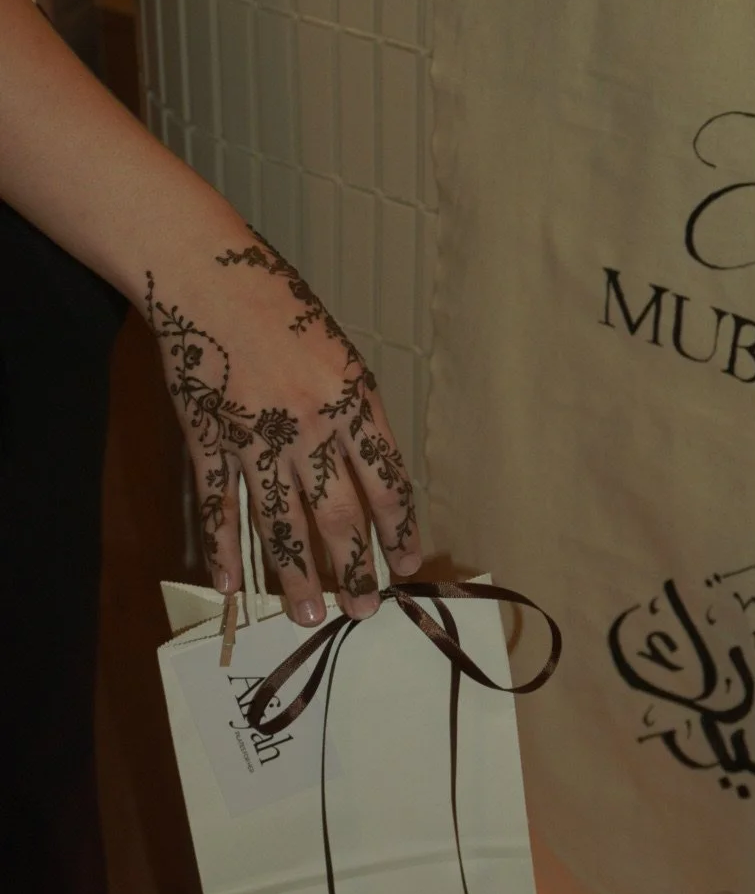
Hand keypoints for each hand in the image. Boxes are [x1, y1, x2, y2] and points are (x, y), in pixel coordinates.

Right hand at [145, 224, 419, 623]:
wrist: (209, 277)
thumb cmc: (281, 309)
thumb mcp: (340, 353)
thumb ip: (355, 413)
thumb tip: (371, 478)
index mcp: (352, 399)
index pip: (387, 481)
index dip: (400, 528)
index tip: (408, 561)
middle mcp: (308, 425)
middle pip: (339, 516)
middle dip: (356, 570)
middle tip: (365, 608)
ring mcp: (253, 438)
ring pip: (280, 525)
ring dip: (297, 577)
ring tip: (310, 615)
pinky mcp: (207, 441)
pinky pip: (218, 508)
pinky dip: (222, 550)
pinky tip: (231, 587)